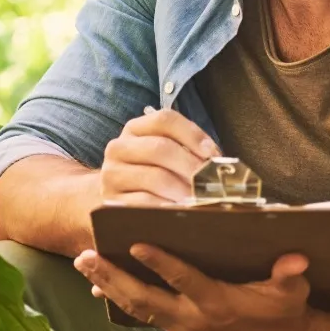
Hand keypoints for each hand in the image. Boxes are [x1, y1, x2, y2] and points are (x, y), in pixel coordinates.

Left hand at [73, 245, 329, 330]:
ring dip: (109, 286)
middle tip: (85, 255)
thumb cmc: (287, 310)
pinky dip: (121, 300)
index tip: (135, 244)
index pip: (183, 280)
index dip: (160, 263)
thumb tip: (295, 259)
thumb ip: (289, 275)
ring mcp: (184, 328)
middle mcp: (194, 319)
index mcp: (218, 304)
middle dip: (112, 277)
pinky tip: (101, 287)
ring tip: (84, 264)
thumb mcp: (293, 292)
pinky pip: (144, 315)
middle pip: (144, 298)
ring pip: (137, 308)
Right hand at [100, 108, 220, 204]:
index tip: (212, 154)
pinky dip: (168, 207)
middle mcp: (119, 148)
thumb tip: (216, 160)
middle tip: (210, 181)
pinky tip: (181, 210)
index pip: (165, 120)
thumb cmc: (153, 174)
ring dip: (183, 189)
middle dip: (191, 166)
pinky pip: (146, 203)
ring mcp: (113, 174)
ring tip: (199, 198)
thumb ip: (189, 150)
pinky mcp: (112, 201)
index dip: (192, 135)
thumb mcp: (167, 155)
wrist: (119, 198)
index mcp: (135, 129)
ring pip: (155, 177)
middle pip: (160, 148)